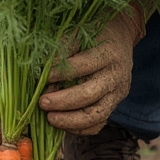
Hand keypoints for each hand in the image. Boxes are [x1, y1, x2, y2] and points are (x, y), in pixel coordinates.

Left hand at [38, 9, 144, 135]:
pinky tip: (61, 124)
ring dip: (70, 120)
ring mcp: (117, 93)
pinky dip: (79, 128)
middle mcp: (116, 75)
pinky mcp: (114, 106)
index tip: (43, 77)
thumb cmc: (94, 33)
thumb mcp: (80, 30)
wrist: (120, 38)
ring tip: (49, 118)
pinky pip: (98, 124)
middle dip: (63, 101)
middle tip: (42, 102)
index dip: (61, 73)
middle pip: (90, 94)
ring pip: (96, 115)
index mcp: (108, 53)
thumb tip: (40, 66)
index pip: (84, 66)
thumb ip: (63, 47)